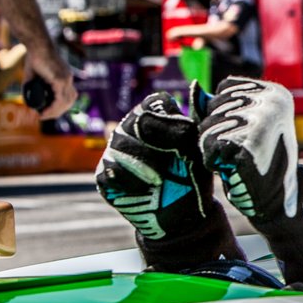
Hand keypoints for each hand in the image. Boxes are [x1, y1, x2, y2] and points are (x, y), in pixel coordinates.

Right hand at [24, 47, 76, 119]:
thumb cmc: (33, 57)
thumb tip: (28, 101)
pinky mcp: (60, 79)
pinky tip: (45, 112)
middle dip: (58, 112)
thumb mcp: (33, 76)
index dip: (60, 107)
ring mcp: (66, 79)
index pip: (68, 96)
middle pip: (69, 101)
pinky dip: (53, 107)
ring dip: (55, 112)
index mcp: (65, 77)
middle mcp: (68, 79)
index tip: (47, 113)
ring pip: (65, 102)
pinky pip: (60, 98)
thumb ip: (33, 88)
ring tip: (44, 116)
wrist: (37, 44)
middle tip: (45, 116)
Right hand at [96, 92, 241, 271]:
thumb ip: (196, 118)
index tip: (188, 141)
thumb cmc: (193, 176)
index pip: (156, 102)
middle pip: (139, 121)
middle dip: (162, 142)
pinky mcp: (104, 175)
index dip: (173, 121)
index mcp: (154, 116)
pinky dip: (134, 183)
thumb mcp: (199, 148)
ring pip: (124, 145)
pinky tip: (148, 190)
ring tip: (162, 180)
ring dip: (149, 165)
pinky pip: (113, 171)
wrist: (182, 216)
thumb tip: (195, 85)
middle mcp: (130, 128)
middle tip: (176, 161)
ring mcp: (114, 150)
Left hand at [197, 77, 298, 225]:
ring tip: (235, 159)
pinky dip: (214, 160)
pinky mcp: (246, 144)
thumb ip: (225, 105)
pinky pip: (209, 145)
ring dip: (213, 147)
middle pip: (214, 105)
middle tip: (239, 149)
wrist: (277, 199)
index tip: (245, 132)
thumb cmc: (260, 161)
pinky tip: (232, 168)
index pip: (227, 87)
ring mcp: (260, 122)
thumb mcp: (249, 124)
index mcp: (276, 93)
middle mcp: (271, 102)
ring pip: (208, 126)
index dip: (225, 112)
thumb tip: (194, 88)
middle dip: (217, 130)